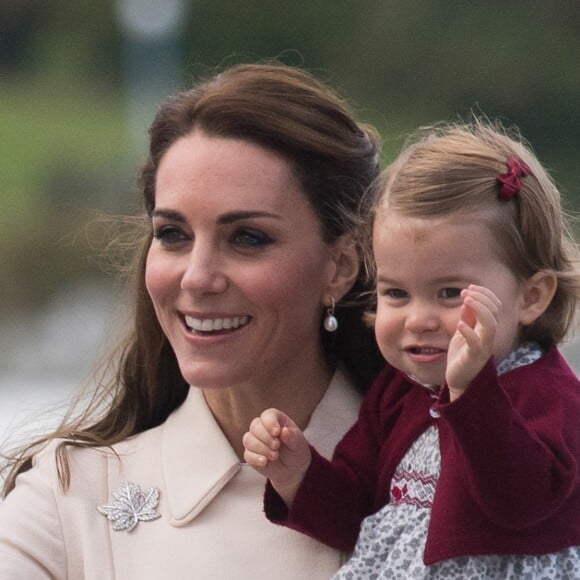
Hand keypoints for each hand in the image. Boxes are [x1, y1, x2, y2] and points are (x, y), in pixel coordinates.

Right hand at [243, 408, 311, 505]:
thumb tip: (284, 430)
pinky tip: (265, 462)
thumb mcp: (298, 443)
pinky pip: (247, 454)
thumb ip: (292, 437)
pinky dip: (255, 458)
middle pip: (255, 426)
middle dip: (265, 437)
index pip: (267, 416)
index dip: (270, 423)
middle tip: (277, 446)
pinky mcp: (250, 454)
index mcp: (275, 420)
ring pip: (248, 439)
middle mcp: (262, 428)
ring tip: (274, 456)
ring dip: (261, 448)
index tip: (277, 432)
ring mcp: (255, 441)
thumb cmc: (295, 450)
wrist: (293, 468)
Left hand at [446, 284, 499, 399]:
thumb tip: (467, 301)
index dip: (485, 294)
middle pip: (495, 313)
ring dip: (479, 309)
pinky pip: (476, 344)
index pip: (494, 307)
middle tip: (466, 292)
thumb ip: (468, 318)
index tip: (469, 288)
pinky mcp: (474, 358)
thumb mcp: (463, 332)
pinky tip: (460, 324)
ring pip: (491, 325)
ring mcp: (483, 347)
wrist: (458, 379)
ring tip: (466, 300)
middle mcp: (489, 337)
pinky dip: (469, 332)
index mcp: (487, 329)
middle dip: (482, 298)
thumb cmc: (461, 355)